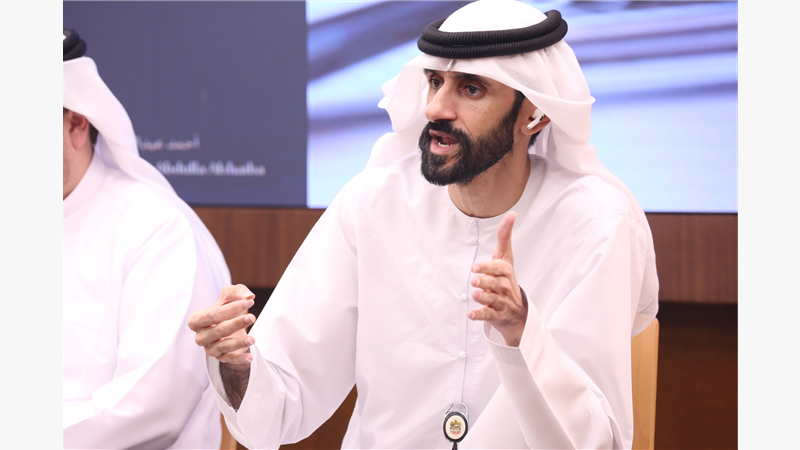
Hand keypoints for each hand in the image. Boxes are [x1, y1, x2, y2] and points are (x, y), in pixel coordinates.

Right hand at [188, 284, 256, 363]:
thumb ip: (236, 292)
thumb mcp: (229, 296)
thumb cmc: (225, 309)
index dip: (230, 308)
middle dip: (236, 323)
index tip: (249, 302)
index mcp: (197, 320)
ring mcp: (209, 348)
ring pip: (224, 346)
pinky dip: (239, 359)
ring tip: (253, 339)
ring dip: (239, 342)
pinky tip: (249, 357)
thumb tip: (247, 296)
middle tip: (252, 317)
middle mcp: (200, 336)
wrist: (228, 326)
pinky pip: (229, 359)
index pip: (212, 315)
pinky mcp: (220, 357)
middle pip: (218, 330)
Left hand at [467, 211, 527, 346]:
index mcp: (505, 271)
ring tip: (474, 294)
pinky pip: (488, 315)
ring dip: (483, 297)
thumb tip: (512, 214)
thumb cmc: (506, 279)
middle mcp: (505, 286)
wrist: (518, 312)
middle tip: (474, 279)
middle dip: (486, 280)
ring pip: (493, 299)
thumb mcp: (506, 258)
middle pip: (496, 283)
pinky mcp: (496, 314)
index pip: (500, 267)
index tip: (475, 266)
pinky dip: (480, 315)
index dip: (489, 266)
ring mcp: (501, 301)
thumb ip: (505, 237)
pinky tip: (471, 314)